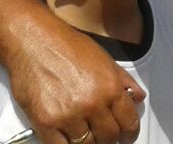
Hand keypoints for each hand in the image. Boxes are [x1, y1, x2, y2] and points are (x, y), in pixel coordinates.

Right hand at [6, 16, 145, 143]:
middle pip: (109, 138)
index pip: (129, 123)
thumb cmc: (66, 45)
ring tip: (86, 135)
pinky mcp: (46, 123)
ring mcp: (69, 115)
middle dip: (109, 139)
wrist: (34, 40)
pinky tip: (69, 139)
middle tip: (105, 137)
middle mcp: (92, 104)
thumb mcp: (104, 58)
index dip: (130, 134)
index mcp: (110, 87)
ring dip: (89, 143)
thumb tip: (138, 96)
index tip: (126, 137)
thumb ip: (123, 80)